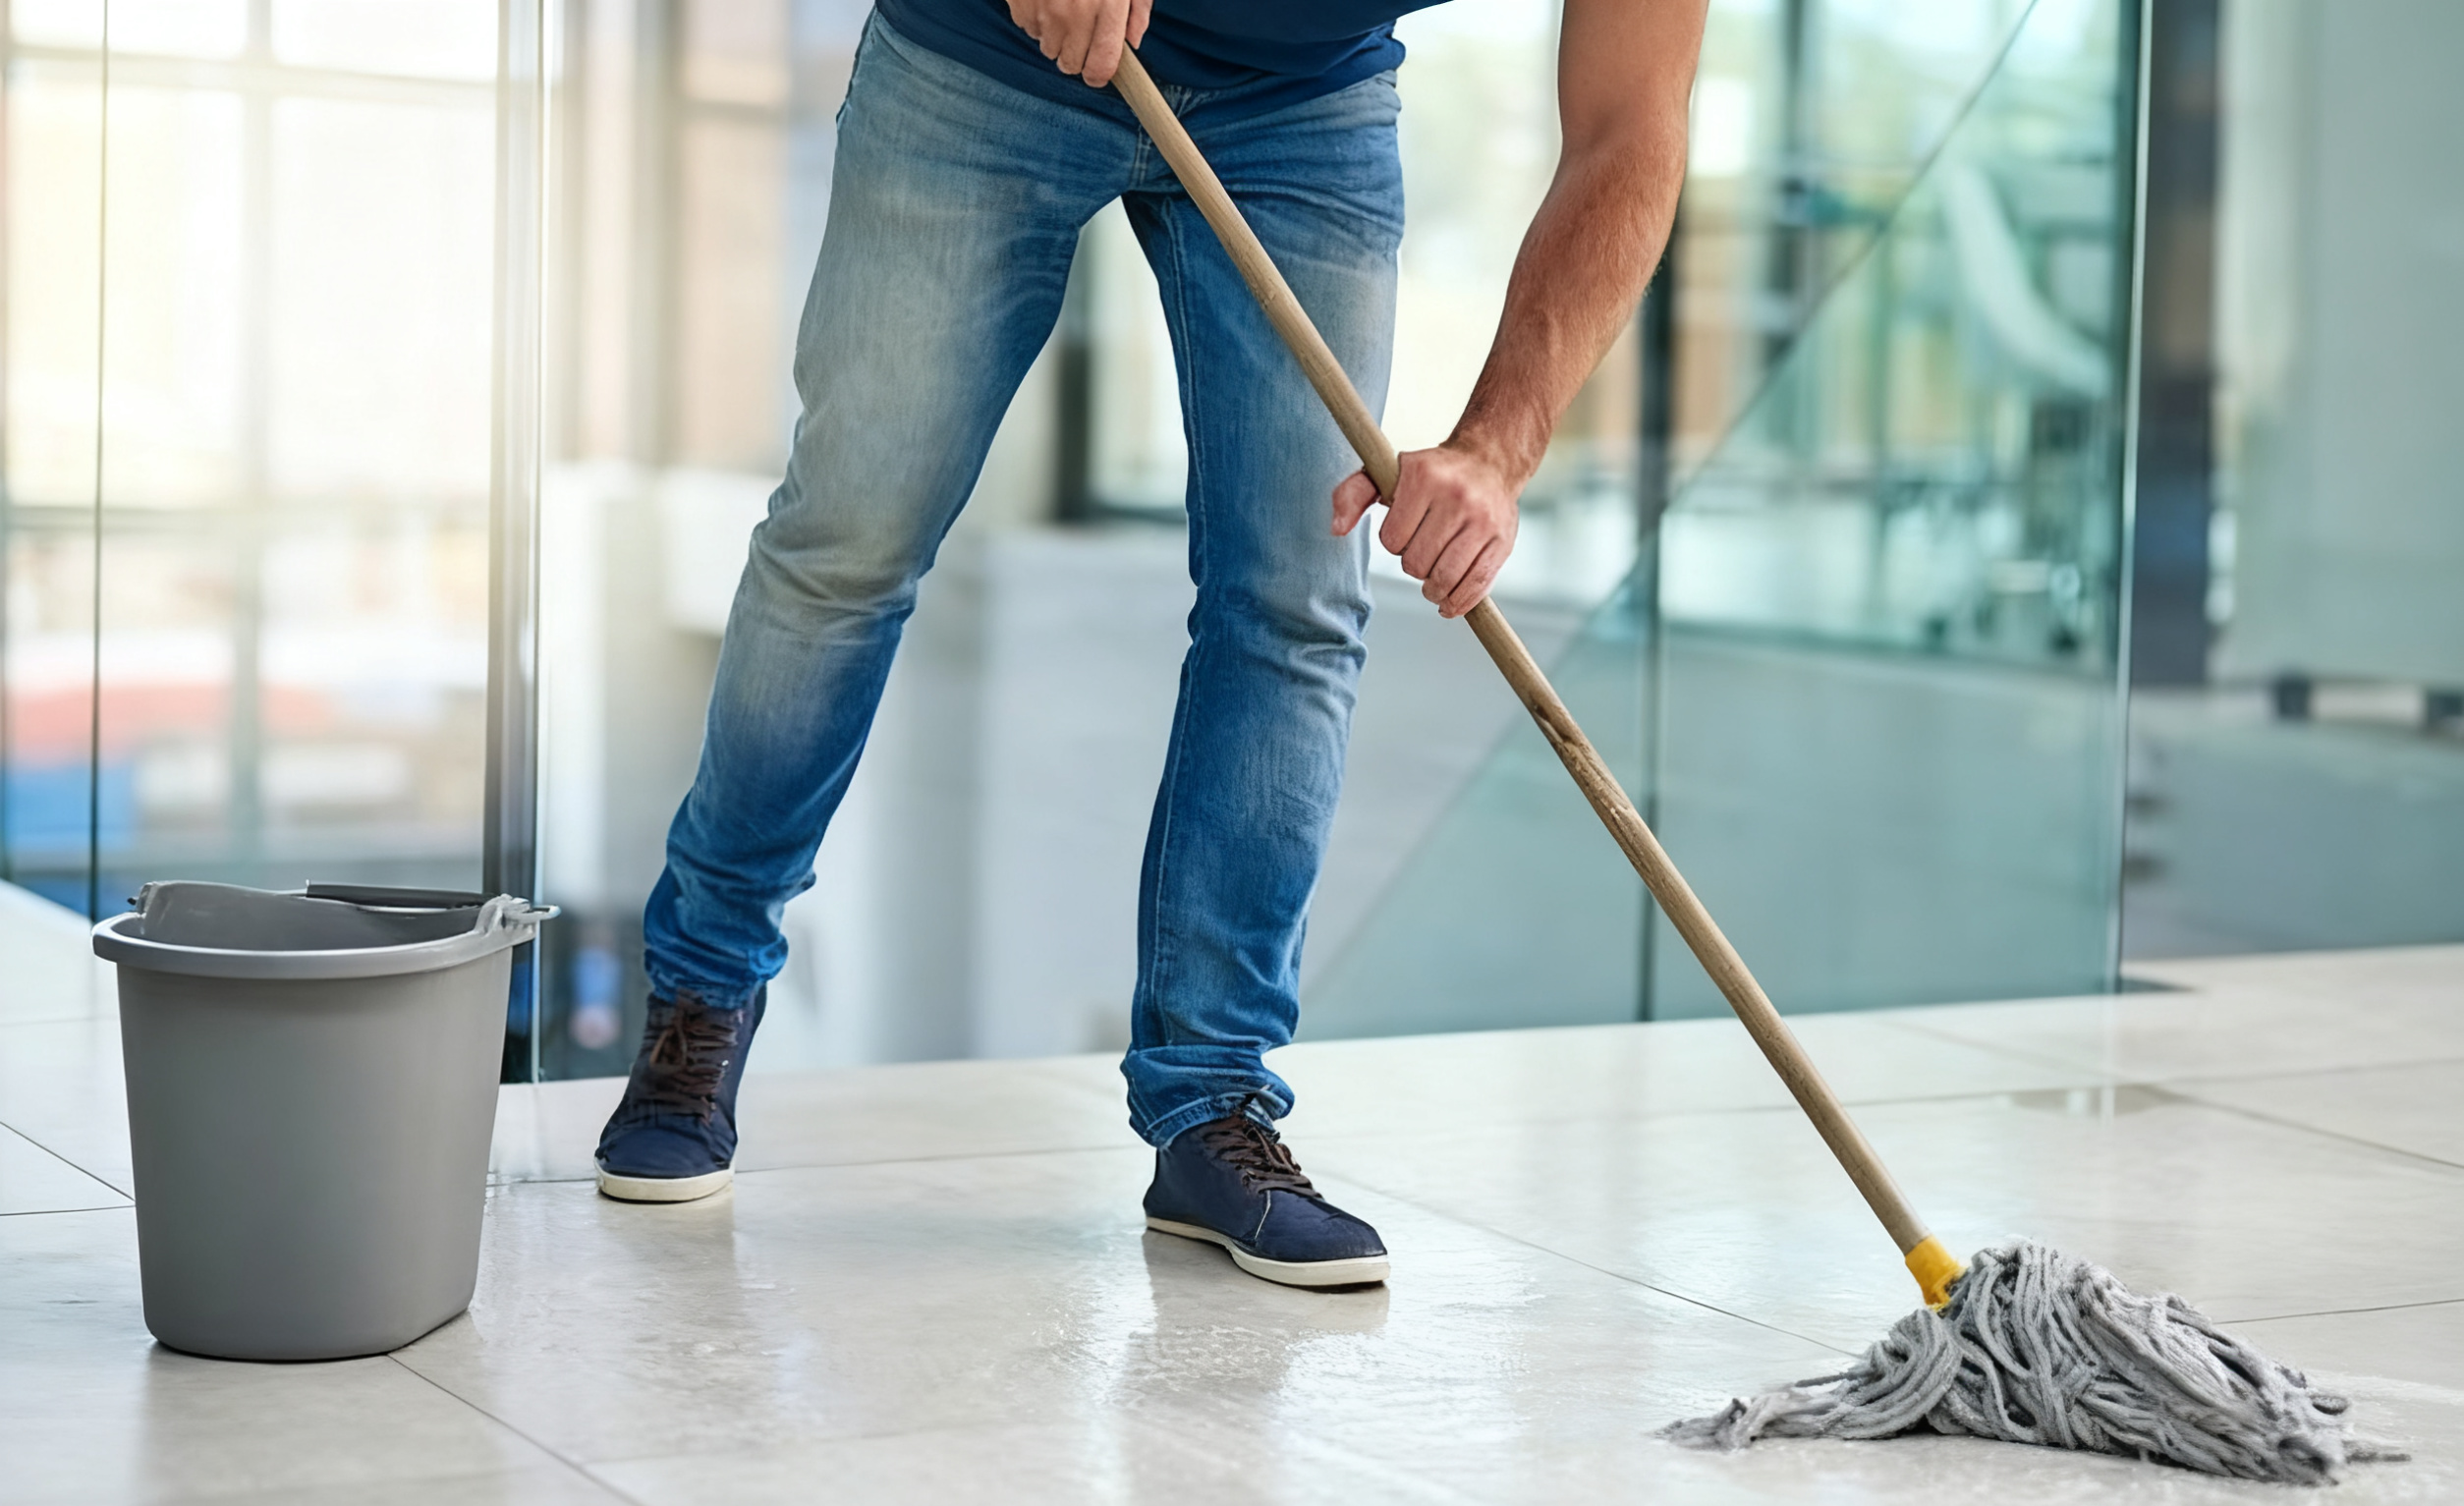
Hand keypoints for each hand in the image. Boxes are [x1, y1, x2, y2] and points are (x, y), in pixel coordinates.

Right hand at [1005, 0, 1150, 86]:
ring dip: (1055, 39)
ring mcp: (1044, 10)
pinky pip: (1028, 29)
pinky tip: (1045, 1)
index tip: (1098, 74)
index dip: (1099, 76)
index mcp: (1107, 6)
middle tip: (1082, 36)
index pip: (1102, 66)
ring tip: (1063, 11)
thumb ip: (1137, 8)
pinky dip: (1036, 21)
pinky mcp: (1020, 3)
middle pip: (1071, 65)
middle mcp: (1074, 13)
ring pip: (1048, 49)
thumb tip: (1134, 41)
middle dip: (1077, 58)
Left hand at [1332, 441, 1520, 618]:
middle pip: (1417, 564)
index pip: (1392, 540)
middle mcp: (1456, 496)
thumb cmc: (1429, 474)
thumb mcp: (1385, 474)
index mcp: (1423, 477)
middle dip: (1414, 565)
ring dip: (1433, 589)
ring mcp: (1483, 520)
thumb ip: (1352, 495)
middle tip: (1423, 550)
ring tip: (1433, 577)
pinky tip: (1448, 601)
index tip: (1404, 531)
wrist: (1489, 462)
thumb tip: (1336, 529)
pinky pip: (1476, 588)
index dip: (1393, 543)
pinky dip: (1458, 603)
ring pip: (1444, 580)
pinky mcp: (1503, 542)